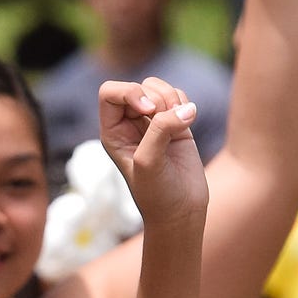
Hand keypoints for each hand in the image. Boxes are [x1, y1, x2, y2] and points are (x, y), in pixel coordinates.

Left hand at [96, 76, 209, 223]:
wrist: (181, 211)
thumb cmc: (157, 193)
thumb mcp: (149, 162)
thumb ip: (160, 130)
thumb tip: (186, 108)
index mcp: (113, 132)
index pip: (110, 92)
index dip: (129, 92)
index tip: (148, 111)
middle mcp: (129, 124)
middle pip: (138, 86)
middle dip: (156, 97)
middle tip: (167, 120)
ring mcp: (153, 123)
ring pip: (158, 88)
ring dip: (171, 98)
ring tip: (180, 122)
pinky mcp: (176, 124)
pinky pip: (177, 96)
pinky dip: (184, 102)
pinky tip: (187, 122)